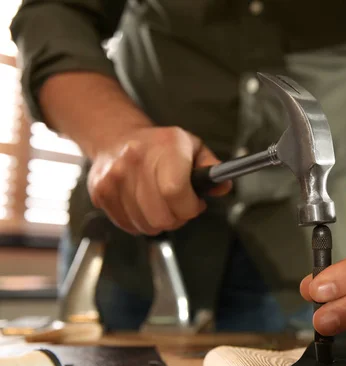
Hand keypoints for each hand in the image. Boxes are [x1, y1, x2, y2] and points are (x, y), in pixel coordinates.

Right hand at [87, 126, 231, 234]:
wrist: (117, 137)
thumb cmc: (162, 146)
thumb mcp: (193, 147)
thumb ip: (211, 168)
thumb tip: (223, 187)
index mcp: (165, 147)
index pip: (176, 192)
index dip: (190, 207)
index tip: (195, 204)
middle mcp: (135, 160)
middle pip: (161, 217)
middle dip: (177, 218)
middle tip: (179, 205)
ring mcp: (114, 178)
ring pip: (145, 226)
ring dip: (158, 221)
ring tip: (160, 203)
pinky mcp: (100, 193)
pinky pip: (128, 226)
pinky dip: (140, 222)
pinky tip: (143, 205)